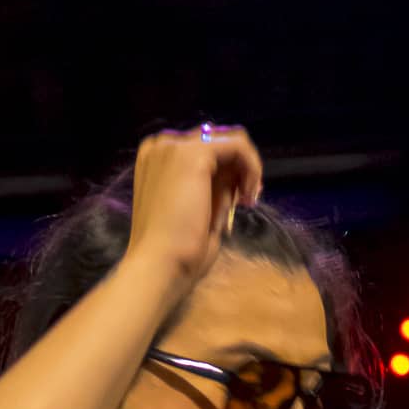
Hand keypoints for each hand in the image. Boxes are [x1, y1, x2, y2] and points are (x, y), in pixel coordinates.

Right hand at [124, 124, 263, 294]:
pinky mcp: (192, 153)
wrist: (158, 267)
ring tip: (248, 200)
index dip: (228, 172)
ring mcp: (174, 146)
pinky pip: (238, 145)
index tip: (239, 201)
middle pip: (216, 142)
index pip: (203, 152)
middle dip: (239, 168)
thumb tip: (234, 179)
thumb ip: (213, 191)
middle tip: (247, 200)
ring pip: (229, 140)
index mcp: (156, 161)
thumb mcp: (197, 214)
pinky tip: (249, 196)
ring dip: (247, 168)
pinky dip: (252, 166)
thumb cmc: (173, 254)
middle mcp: (161, 146)